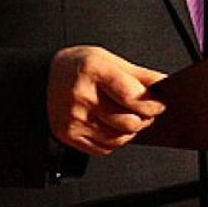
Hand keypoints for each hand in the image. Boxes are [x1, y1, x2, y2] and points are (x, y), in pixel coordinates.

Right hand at [47, 46, 165, 154]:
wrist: (43, 77)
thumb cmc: (77, 66)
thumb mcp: (108, 58)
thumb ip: (138, 74)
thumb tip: (164, 84)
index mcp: (93, 71)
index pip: (132, 96)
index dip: (152, 103)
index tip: (159, 103)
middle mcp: (81, 97)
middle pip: (128, 121)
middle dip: (145, 118)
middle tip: (147, 111)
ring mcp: (73, 119)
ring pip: (119, 138)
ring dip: (132, 131)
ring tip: (131, 118)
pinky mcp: (69, 135)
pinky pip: (104, 148)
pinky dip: (115, 140)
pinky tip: (113, 126)